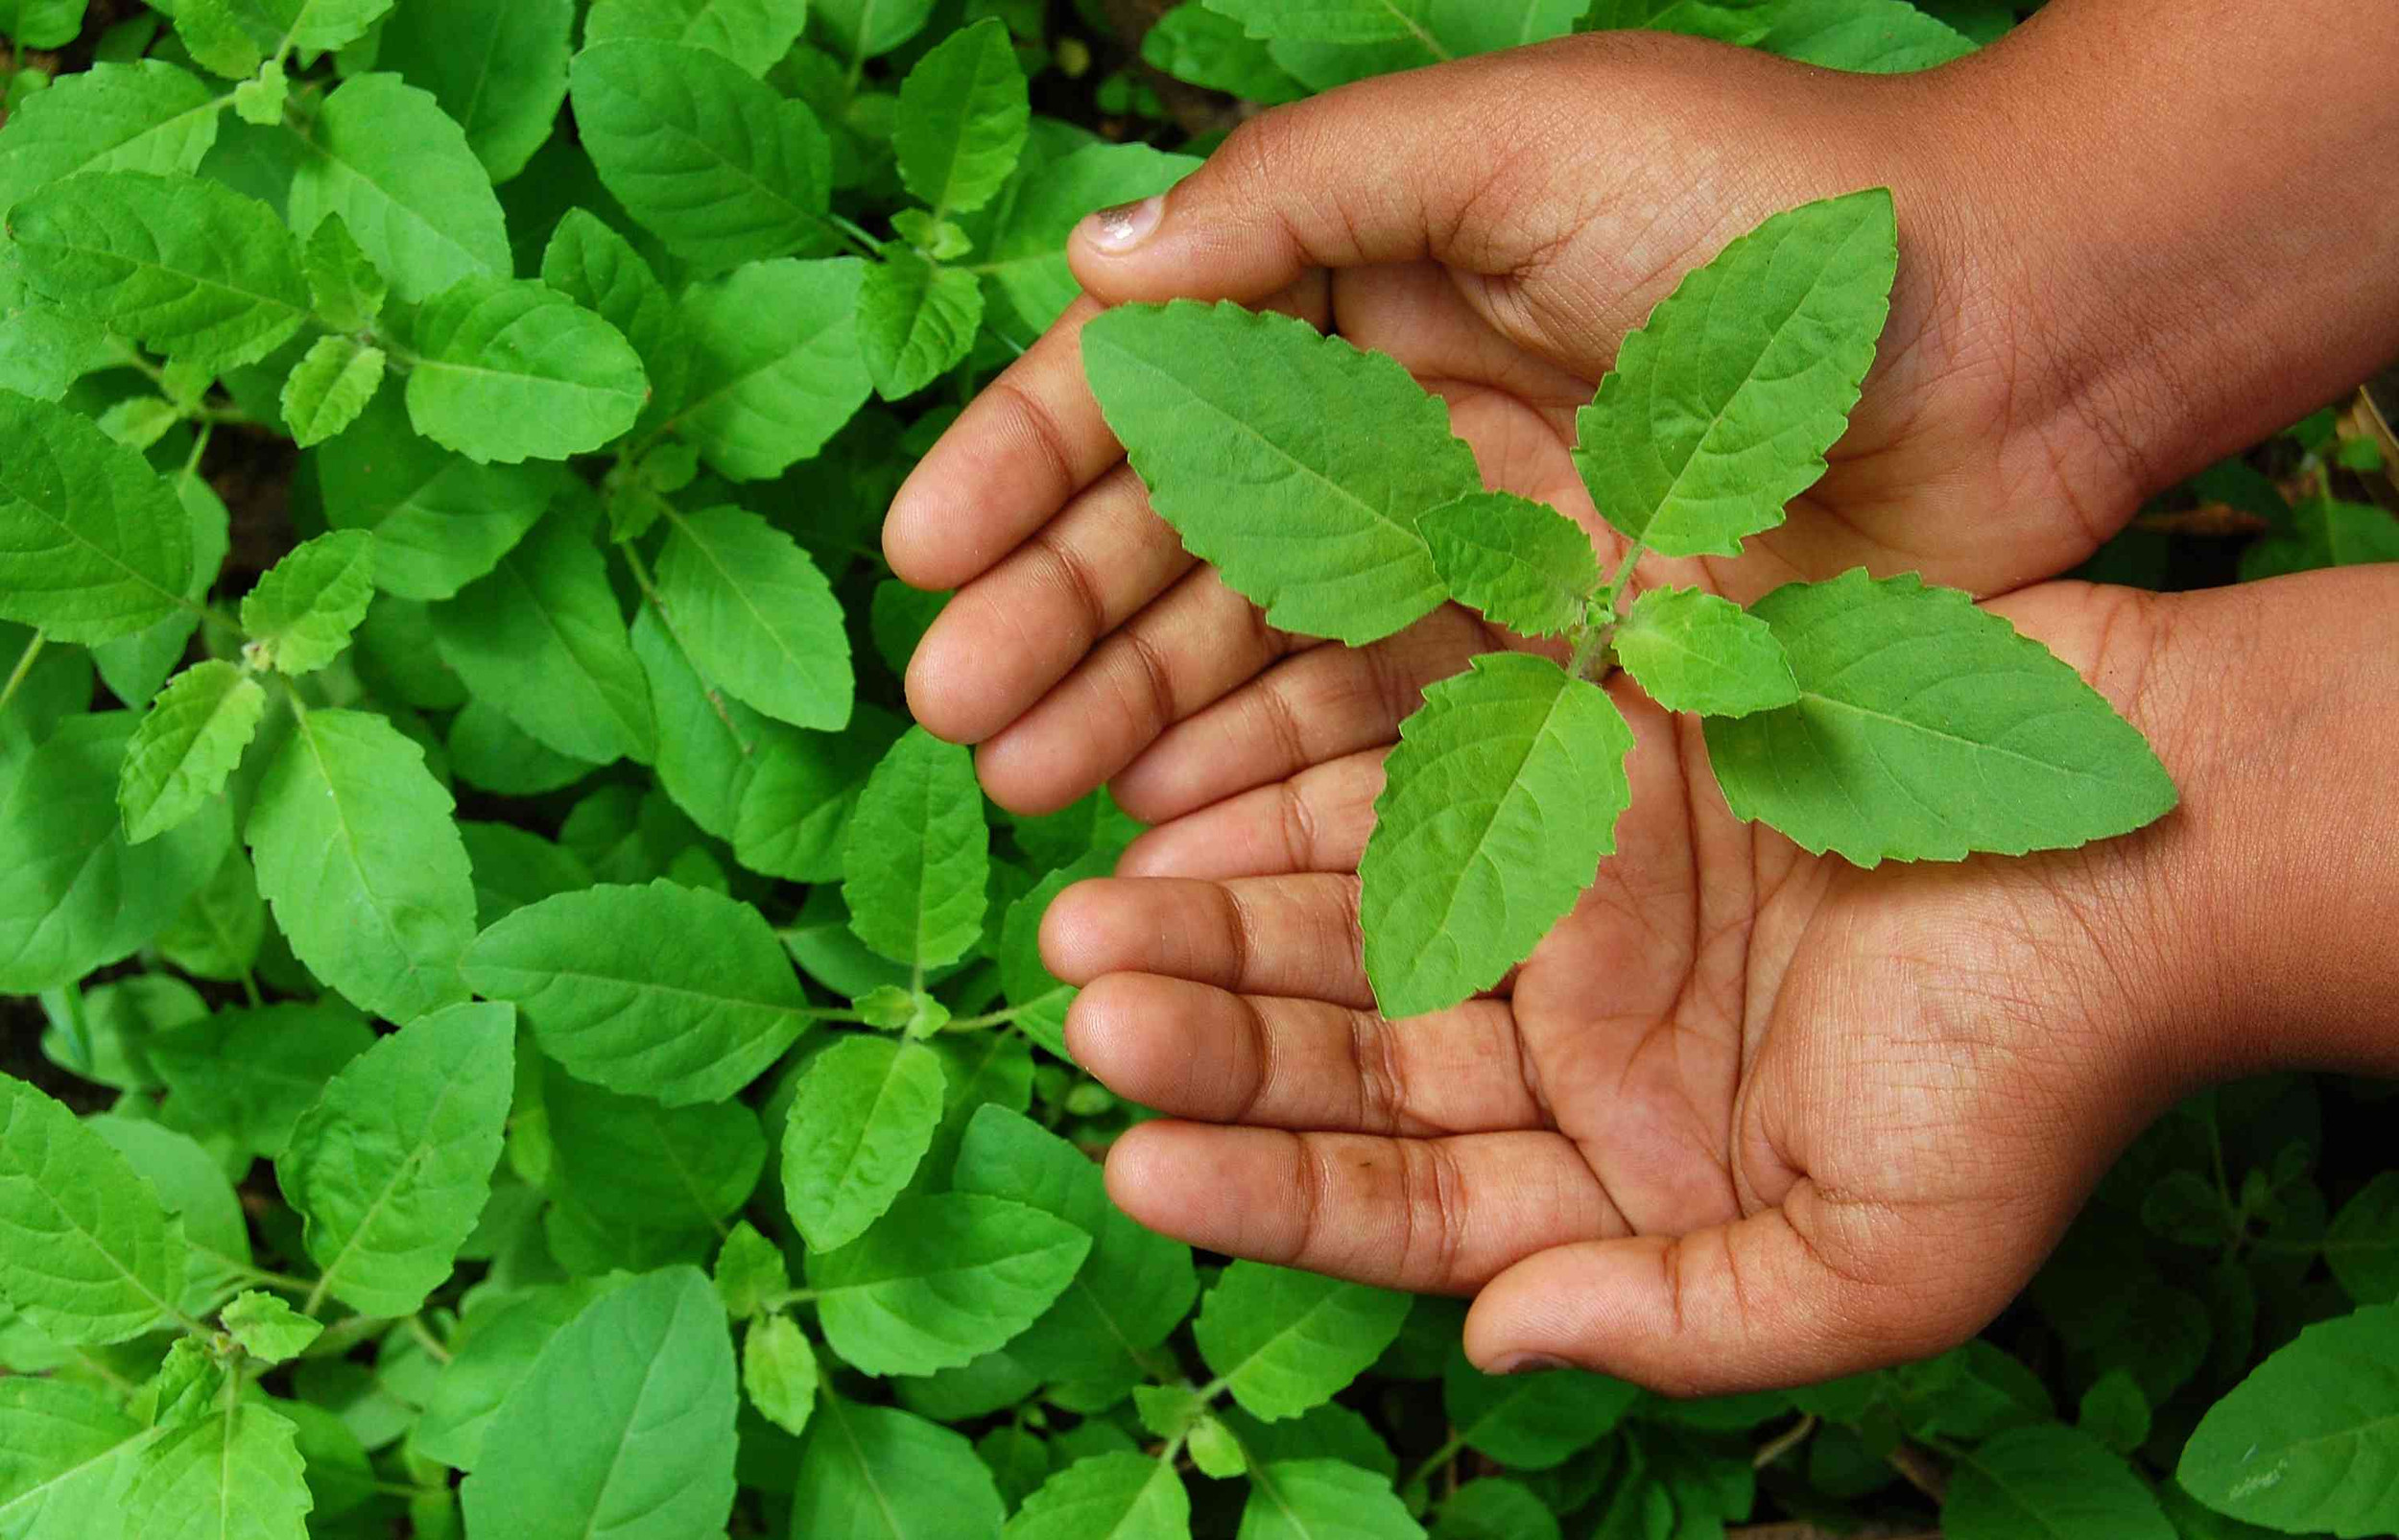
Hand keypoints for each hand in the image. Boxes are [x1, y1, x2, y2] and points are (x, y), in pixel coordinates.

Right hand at [885, 9, 2398, 823]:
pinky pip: (1385, 735)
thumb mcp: (1518, 139)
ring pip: (1267, 650)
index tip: (925, 555)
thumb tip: (1093, 261)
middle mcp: (1407, 429)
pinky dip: (1278, 779)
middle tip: (966, 720)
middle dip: (1062, 619)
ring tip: (1038, 789)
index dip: (1030, 466)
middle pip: (1190, 537)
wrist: (2025, 333)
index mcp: (1373, 288)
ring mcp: (1478, 561)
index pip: (1155, 386)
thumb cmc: (1781, 207)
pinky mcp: (1558, 675)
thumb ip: (1302, 195)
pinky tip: (1181, 825)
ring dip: (1142, 714)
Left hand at [1038, 570, 2398, 1393]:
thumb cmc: (2039, 1063)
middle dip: (1209, 1035)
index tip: (1138, 1165)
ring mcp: (1563, 873)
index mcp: (1609, 1162)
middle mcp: (1562, 1025)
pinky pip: (1415, 754)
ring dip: (1223, 910)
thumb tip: (1499, 1345)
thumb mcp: (1885, 1263)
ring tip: (1094, 910)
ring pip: (1353, 904)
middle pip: (1347, 1046)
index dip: (1267, 1191)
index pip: (1399, 1197)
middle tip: (1080, 1004)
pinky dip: (1308, 769)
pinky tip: (1199, 779)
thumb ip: (1687, 1329)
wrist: (2152, 834)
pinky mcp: (1583, 733)